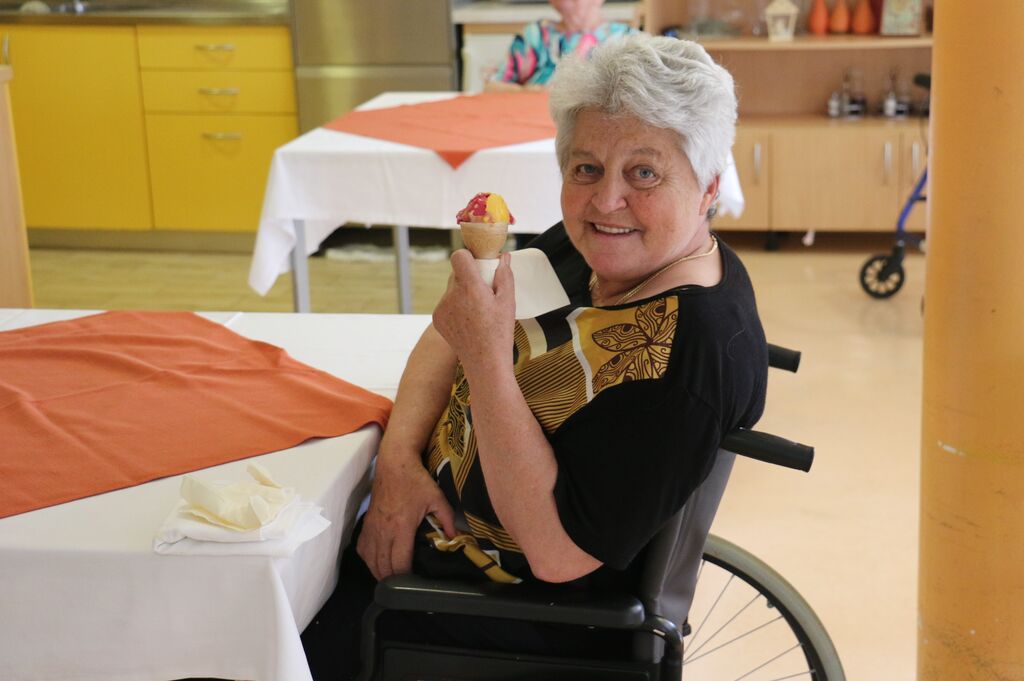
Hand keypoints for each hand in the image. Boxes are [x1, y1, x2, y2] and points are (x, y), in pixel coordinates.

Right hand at [357, 457, 455, 579]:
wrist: (394, 464)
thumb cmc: (416, 480)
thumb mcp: (437, 498)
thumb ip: (448, 520)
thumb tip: (456, 538)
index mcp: (401, 527)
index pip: (399, 563)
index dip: (406, 578)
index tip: (415, 583)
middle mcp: (383, 531)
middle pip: (383, 568)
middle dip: (394, 580)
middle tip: (405, 584)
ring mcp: (372, 528)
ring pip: (371, 562)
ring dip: (380, 573)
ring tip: (393, 579)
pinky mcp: (366, 524)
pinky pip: (363, 550)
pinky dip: (370, 561)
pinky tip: (379, 562)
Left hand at [432, 250, 514, 375]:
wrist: (485, 363)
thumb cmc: (499, 333)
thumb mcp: (508, 302)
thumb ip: (505, 275)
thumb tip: (504, 257)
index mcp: (469, 288)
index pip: (459, 257)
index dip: (468, 257)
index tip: (478, 264)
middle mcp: (451, 296)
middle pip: (456, 273)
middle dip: (469, 277)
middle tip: (484, 291)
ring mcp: (441, 308)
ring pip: (451, 289)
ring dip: (462, 293)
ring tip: (477, 311)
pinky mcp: (436, 319)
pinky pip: (446, 303)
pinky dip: (455, 307)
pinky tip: (469, 321)